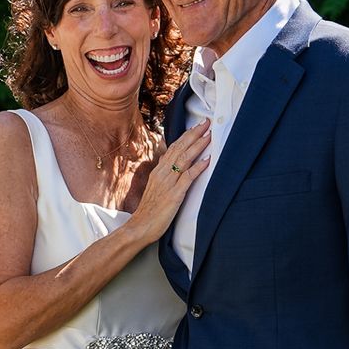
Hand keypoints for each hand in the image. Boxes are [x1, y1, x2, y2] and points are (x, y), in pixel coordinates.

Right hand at [127, 121, 211, 244]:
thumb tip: (168, 163)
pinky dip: (198, 168)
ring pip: (184, 159)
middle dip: (194, 134)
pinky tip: (208, 161)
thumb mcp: (155, 188)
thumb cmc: (149, 210)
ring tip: (209, 135)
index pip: (173, 149)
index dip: (185, 137)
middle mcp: (162, 173)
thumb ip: (163, 175)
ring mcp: (168, 183)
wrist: (140, 226)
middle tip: (206, 123)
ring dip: (198, 145)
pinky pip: (188, 177)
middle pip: (180, 149)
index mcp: (158, 171)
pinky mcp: (174, 194)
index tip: (196, 127)